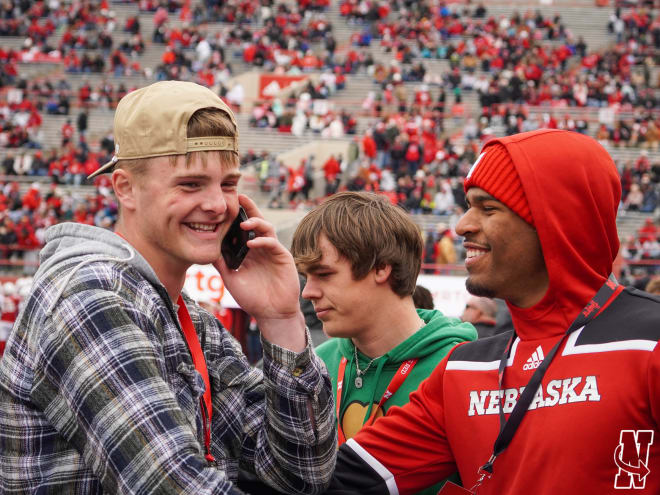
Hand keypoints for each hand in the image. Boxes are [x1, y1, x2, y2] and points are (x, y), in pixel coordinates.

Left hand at [214, 195, 305, 351]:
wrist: (271, 313)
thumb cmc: (252, 297)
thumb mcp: (231, 278)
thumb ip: (221, 262)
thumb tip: (206, 247)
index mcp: (248, 250)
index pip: (242, 228)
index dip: (236, 215)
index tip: (225, 204)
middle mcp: (261, 247)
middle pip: (255, 222)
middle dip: (248, 208)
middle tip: (239, 197)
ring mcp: (272, 251)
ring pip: (266, 228)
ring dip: (255, 223)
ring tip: (243, 224)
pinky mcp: (283, 257)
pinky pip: (273, 244)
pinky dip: (262, 241)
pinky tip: (252, 244)